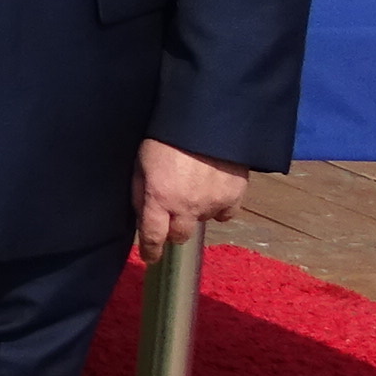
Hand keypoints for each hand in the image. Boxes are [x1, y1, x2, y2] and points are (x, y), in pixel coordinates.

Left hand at [133, 136, 248, 260]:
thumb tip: (142, 216)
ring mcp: (212, 203)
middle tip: (171, 214)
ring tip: (192, 191)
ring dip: (195, 213)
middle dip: (172, 230)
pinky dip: (219, 208)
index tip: (150, 256)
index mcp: (158, 199)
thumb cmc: (166, 137)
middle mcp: (186, 207)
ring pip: (202, 223)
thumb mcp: (141, 163)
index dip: (151, 250)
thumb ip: (141, 192)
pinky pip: (226, 214)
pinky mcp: (235, 196)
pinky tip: (213, 192)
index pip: (153, 237)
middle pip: (179, 235)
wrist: (207, 120)